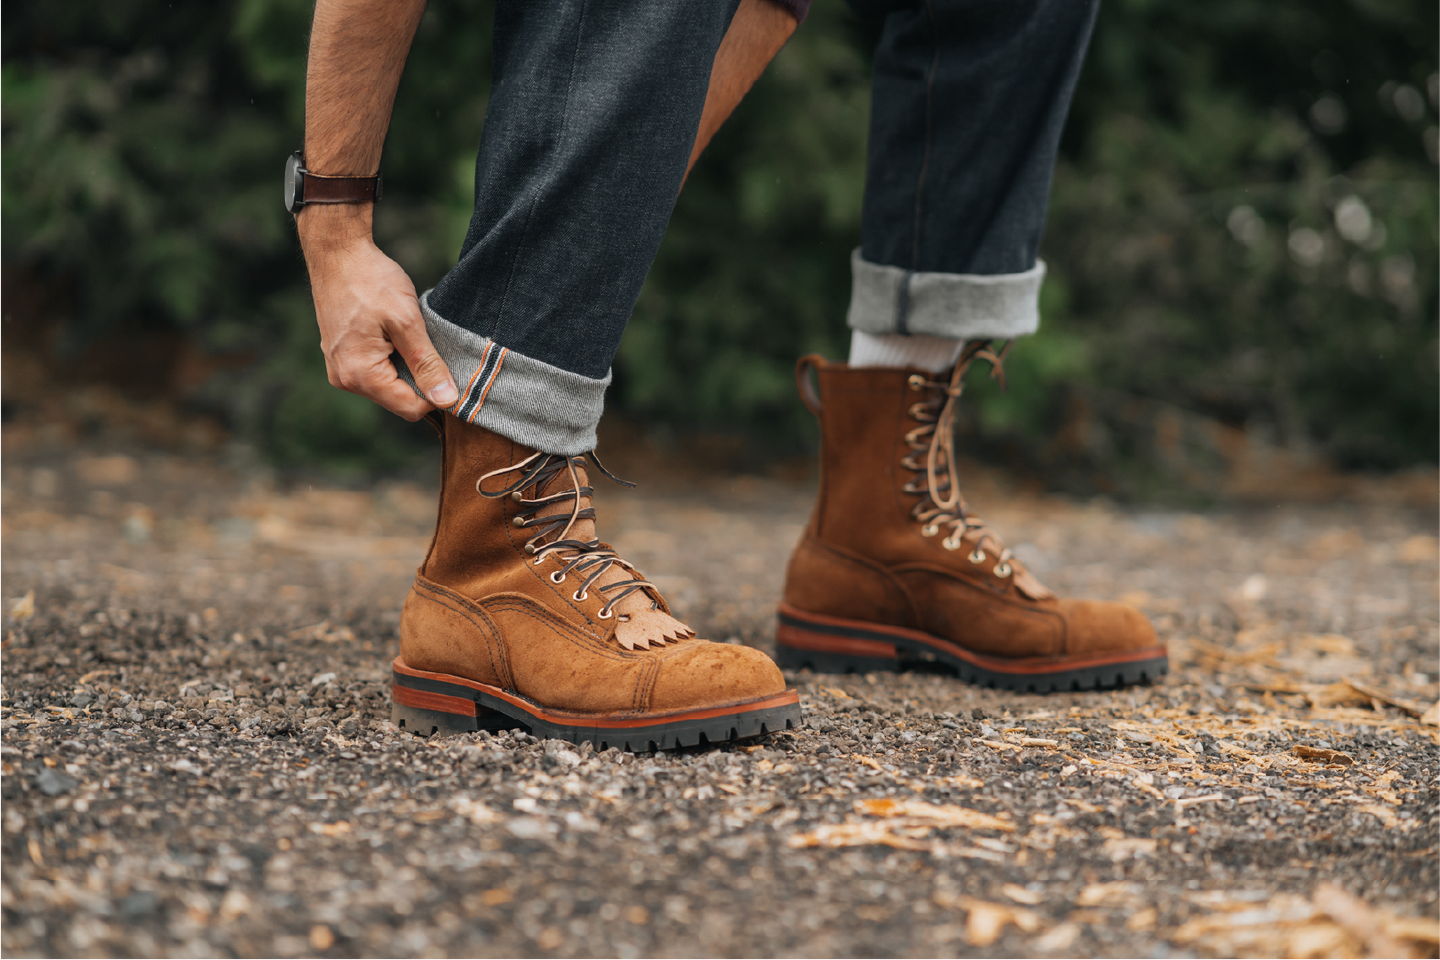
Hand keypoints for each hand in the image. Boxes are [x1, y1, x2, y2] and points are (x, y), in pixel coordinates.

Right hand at [297, 205, 457, 420]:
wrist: (338, 253)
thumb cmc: (370, 281)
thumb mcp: (407, 322)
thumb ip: (427, 364)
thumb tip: (447, 400)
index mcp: (360, 375)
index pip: (411, 409)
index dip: (437, 394)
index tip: (448, 366)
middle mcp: (345, 380)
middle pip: (400, 400)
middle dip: (421, 380)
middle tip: (429, 345)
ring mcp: (340, 370)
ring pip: (389, 387)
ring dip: (407, 368)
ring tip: (408, 336)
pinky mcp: (342, 358)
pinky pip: (377, 373)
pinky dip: (393, 360)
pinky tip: (396, 335)